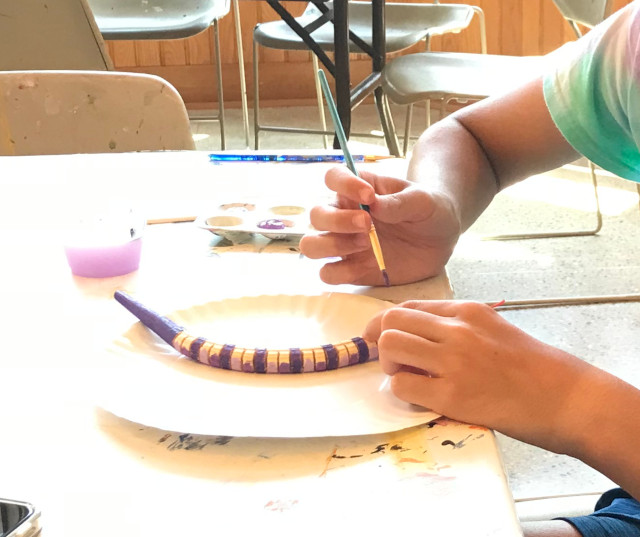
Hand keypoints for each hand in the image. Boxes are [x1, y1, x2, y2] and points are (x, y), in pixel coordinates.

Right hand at [299, 167, 460, 285]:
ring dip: (331, 245)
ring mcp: (345, 244)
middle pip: (316, 215)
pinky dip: (339, 273)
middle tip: (368, 225)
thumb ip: (398, 201)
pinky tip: (365, 265)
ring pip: (312, 245)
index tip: (369, 195)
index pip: (333, 177)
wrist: (441, 239)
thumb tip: (373, 205)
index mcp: (357, 190)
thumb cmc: (429, 211)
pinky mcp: (351, 270)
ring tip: (365, 244)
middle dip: (337, 220)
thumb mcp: (422, 201)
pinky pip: (328, 274)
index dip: (343, 184)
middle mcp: (344, 215)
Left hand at [365, 300, 598, 452]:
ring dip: (390, 364)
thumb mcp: (492, 328)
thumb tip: (414, 334)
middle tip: (392, 360)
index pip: (408, 307)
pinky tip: (422, 396)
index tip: (382, 338)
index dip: (387, 323)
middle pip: (391, 321)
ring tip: (409, 377)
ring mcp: (453, 362)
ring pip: (390, 346)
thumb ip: (454, 326)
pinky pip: (402, 385)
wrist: (564, 397)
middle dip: (381, 340)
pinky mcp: (452, 396)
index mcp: (466, 311)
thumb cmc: (530, 365)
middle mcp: (456, 330)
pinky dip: (403, 391)